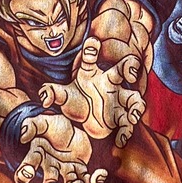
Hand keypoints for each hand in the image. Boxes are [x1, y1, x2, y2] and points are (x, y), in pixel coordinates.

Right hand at [13, 111, 106, 182]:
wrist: (69, 125)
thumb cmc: (52, 126)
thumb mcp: (41, 121)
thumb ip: (31, 125)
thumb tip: (23, 137)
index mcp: (38, 158)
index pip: (27, 170)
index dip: (24, 175)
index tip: (27, 172)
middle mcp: (51, 169)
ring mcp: (67, 172)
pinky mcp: (81, 170)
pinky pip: (89, 182)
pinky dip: (96, 181)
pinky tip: (100, 173)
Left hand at [39, 37, 146, 151]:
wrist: (83, 122)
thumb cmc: (75, 102)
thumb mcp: (62, 96)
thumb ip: (51, 93)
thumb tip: (44, 97)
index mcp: (92, 73)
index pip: (91, 57)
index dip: (91, 48)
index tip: (92, 43)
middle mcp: (109, 83)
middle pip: (124, 68)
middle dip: (130, 66)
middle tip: (130, 73)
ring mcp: (117, 100)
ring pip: (134, 98)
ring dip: (137, 106)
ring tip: (132, 116)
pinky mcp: (120, 117)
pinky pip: (127, 123)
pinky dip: (126, 132)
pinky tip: (120, 139)